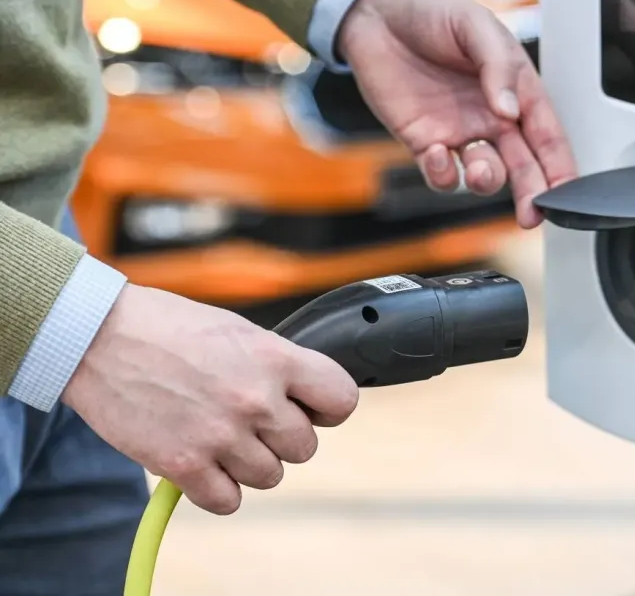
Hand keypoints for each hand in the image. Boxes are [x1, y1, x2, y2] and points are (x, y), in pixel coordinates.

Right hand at [62, 284, 358, 514]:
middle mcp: (255, 400)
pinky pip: (227, 501)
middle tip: (248, 419)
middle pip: (305, 448)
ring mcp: (220, 435)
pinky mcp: (183, 465)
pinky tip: (201, 462)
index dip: (328, 408)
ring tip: (218, 434)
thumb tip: (308, 396)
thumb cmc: (168, 327)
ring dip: (248, 463)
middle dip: (280, 437)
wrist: (99, 336)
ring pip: (269, 476)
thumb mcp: (239, 330)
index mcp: (275, 359)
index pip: (342, 400)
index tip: (310, 408)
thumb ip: (277, 364)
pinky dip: (216, 489)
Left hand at [337, 0, 576, 228]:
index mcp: (515, 90)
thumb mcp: (476, 26)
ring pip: (486, 174)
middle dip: (532, 193)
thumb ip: (498, 68)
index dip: (560, 166)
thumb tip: (508, 112)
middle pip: (523, 165)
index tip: (565, 192)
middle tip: (533, 215)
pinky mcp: (424, 141)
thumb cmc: (431, 10)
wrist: (375, 12)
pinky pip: (442, 173)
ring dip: (489, 180)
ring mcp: (459, 132)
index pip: (547, 135)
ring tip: (483, 172)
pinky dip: (443, 175)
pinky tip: (438, 155)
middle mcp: (492, 117)